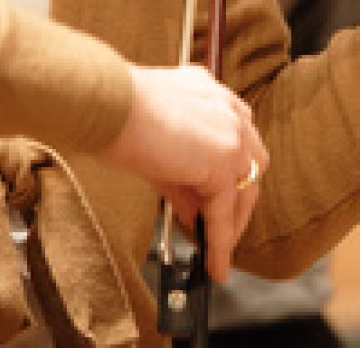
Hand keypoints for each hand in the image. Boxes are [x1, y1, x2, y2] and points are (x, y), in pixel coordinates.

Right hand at [100, 63, 268, 280]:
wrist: (108, 105)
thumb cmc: (117, 116)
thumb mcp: (158, 149)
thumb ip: (183, 180)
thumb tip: (194, 212)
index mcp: (214, 96)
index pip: (236, 141)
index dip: (231, 174)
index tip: (219, 201)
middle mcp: (229, 110)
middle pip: (250, 163)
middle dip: (239, 199)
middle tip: (222, 228)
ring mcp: (231, 133)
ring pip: (246, 188)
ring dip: (234, 221)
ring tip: (218, 251)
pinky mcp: (223, 160)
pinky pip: (225, 210)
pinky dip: (221, 241)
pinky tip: (215, 264)